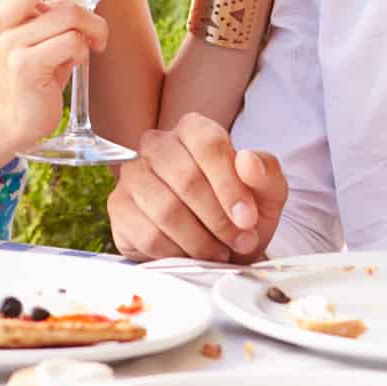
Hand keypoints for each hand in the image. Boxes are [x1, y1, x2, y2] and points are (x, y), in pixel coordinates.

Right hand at [0, 0, 111, 146]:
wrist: (21, 115)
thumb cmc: (41, 59)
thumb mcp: (54, 16)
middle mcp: (0, 17)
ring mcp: (10, 42)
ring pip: (71, 14)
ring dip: (96, 28)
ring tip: (95, 42)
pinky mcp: (25, 65)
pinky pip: (73, 42)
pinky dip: (86, 50)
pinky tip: (77, 61)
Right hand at [108, 113, 288, 261]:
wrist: (216, 244)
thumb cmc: (240, 212)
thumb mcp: (267, 194)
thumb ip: (266, 173)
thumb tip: (247, 161)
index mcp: (194, 129)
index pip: (208, 145)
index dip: (230, 185)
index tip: (247, 218)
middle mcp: (157, 144)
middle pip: (186, 179)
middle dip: (218, 219)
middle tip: (240, 242)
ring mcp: (133, 175)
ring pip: (166, 210)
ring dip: (200, 240)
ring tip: (219, 252)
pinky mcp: (119, 208)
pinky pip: (149, 235)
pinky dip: (177, 253)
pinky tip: (191, 255)